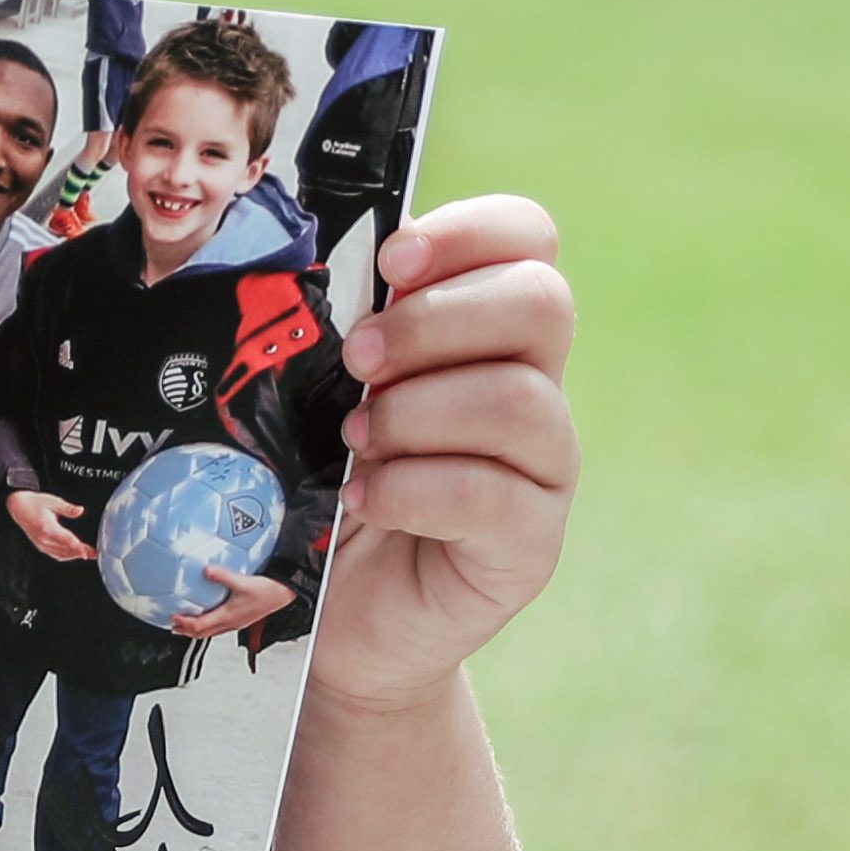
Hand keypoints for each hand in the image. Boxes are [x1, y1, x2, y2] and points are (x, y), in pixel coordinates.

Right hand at [8, 488, 90, 564]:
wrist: (17, 507)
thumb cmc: (34, 503)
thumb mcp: (52, 501)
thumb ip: (67, 508)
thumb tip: (80, 510)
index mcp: (47, 527)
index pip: (66, 540)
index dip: (77, 547)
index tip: (87, 553)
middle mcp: (44, 539)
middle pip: (66, 549)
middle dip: (81, 552)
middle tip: (95, 553)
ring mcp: (41, 544)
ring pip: (61, 554)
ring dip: (75, 555)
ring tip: (89, 554)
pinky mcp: (41, 546)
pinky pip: (56, 555)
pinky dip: (67, 556)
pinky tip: (75, 554)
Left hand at [178, 565, 297, 639]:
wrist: (281, 594)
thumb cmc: (265, 590)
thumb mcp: (241, 581)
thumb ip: (222, 576)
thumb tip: (205, 570)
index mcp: (228, 616)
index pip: (200, 626)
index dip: (185, 623)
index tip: (172, 617)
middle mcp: (230, 623)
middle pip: (202, 633)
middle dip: (186, 631)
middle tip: (172, 626)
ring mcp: (235, 623)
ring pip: (210, 632)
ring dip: (195, 630)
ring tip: (184, 626)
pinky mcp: (239, 620)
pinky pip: (218, 628)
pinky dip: (207, 626)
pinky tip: (207, 616)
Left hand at [311, 196, 574, 711]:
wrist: (341, 619)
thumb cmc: (330, 489)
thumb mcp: (328, 395)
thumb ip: (346, 334)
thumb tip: (305, 274)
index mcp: (490, 331)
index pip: (528, 238)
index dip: (468, 231)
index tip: (390, 264)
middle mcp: (536, 389)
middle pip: (539, 303)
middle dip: (430, 322)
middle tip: (356, 363)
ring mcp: (544, 469)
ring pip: (517, 400)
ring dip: (415, 412)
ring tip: (355, 442)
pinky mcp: (530, 545)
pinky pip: (492, 496)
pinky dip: (412, 490)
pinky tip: (363, 501)